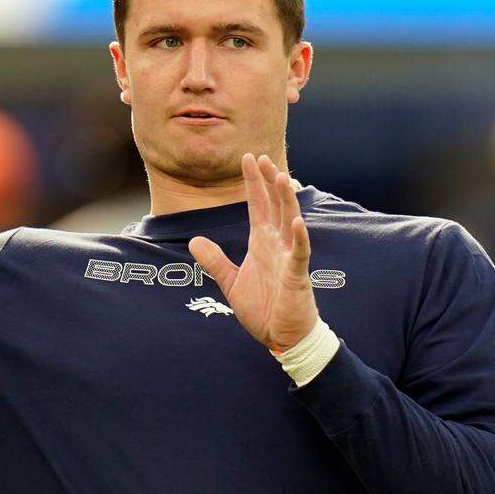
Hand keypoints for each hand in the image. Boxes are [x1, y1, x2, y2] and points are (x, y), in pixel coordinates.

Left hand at [189, 153, 318, 349]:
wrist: (281, 336)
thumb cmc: (263, 308)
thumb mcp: (230, 282)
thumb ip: (215, 260)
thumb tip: (194, 241)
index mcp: (262, 243)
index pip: (258, 205)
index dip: (253, 182)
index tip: (249, 158)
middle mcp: (277, 244)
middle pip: (274, 206)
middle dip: (268, 182)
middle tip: (262, 157)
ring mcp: (289, 258)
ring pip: (290, 222)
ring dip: (286, 200)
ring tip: (282, 177)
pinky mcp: (297, 276)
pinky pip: (300, 253)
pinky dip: (300, 237)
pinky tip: (297, 220)